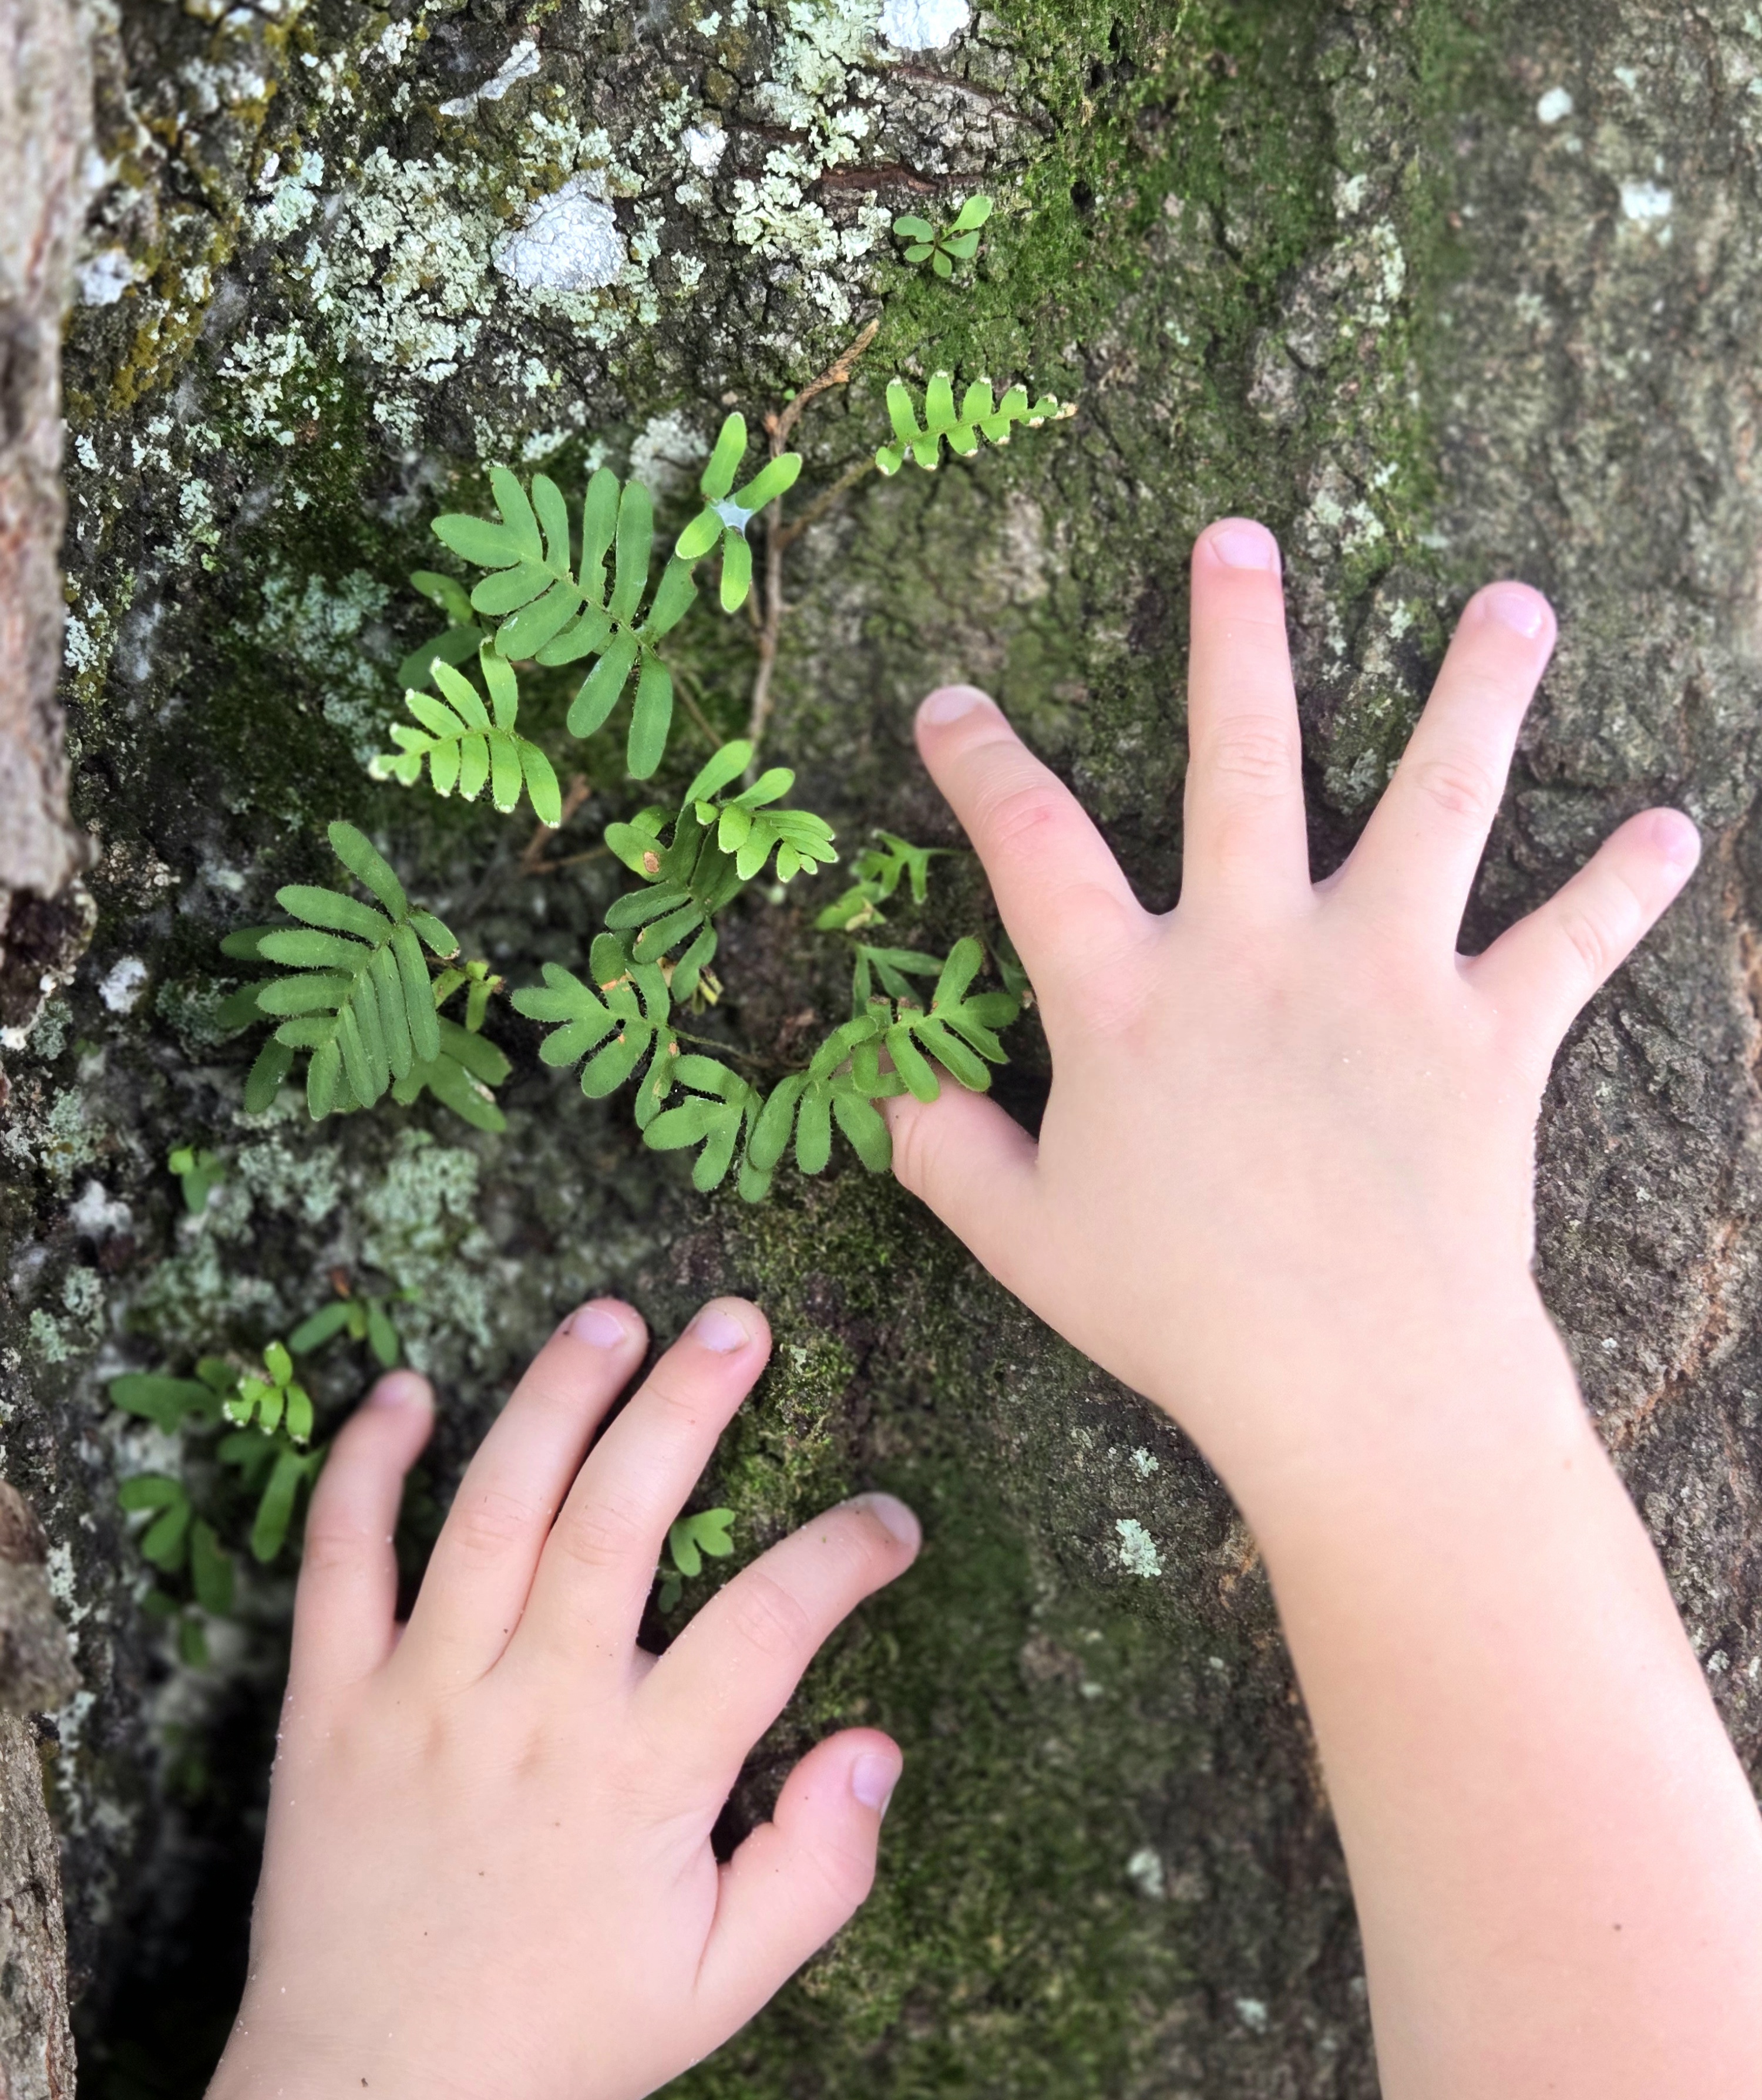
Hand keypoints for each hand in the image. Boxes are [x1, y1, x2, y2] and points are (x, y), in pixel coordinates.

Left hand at [207, 1297, 918, 2099]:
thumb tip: (876, 1743)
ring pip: (492, 1509)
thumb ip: (819, 1871)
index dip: (844, 1553)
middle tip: (739, 1321)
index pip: (770, 1626)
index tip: (889, 1518)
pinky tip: (403, 1392)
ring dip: (554, 1398)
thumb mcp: (720, 1985)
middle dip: (688, 1402)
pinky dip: (363, 1469)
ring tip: (610, 1316)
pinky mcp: (332, 1707)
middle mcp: (535, 1713)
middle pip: (619, 1520)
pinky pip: (339, 1564)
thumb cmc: (563, 2039)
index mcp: (642, 1779)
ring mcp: (425, 1698)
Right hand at [885, 518, 1699, 1510]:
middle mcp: (1256, 954)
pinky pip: (1569, 941)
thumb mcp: (1028, 1242)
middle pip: (1241, 760)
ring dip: (1478, 693)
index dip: (981, 766)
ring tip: (1517, 605)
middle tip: (1242, 538)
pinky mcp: (1488, 1032)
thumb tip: (890, 1091)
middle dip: (1237, 639)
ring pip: (1437, 801)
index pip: (1032, 848)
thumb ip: (945, 1156)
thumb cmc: (1182, 1317)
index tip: (953, 701)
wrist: (1356, 1384)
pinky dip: (1624, 886)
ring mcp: (1382, 979)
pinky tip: (1675, 827)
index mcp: (1132, 999)